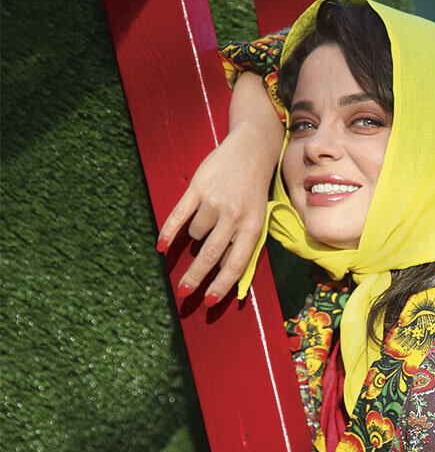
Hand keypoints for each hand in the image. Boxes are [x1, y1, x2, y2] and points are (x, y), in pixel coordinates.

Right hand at [156, 71, 283, 305]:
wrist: (252, 149)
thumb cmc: (253, 190)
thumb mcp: (256, 218)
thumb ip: (242, 243)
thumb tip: (225, 274)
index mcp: (252, 227)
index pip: (235, 263)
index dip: (222, 285)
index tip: (209, 302)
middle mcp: (234, 216)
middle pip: (211, 255)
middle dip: (196, 278)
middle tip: (183, 293)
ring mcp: (215, 201)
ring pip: (195, 233)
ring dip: (194, 235)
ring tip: (205, 222)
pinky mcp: (198, 188)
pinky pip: (179, 216)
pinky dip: (168, 232)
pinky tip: (160, 246)